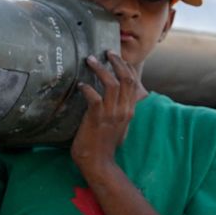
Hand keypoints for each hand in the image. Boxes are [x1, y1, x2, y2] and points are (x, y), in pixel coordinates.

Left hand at [70, 53, 146, 173]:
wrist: (98, 162)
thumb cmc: (102, 144)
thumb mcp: (116, 124)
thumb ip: (116, 110)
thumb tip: (110, 98)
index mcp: (129, 110)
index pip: (134, 82)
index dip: (127, 67)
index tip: (118, 57)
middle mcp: (124, 109)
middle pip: (127, 78)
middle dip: (117, 62)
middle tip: (107, 52)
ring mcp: (111, 113)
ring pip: (112, 83)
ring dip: (101, 69)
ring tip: (90, 60)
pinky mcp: (97, 117)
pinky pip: (95, 97)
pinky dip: (88, 88)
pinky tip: (81, 85)